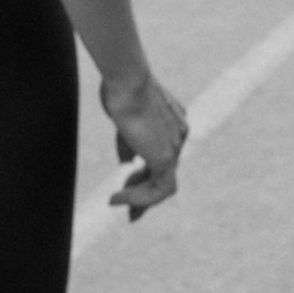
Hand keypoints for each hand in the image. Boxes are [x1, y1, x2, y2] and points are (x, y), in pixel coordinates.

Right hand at [101, 67, 187, 221]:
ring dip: (139, 199)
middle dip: (144, 192)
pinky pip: (158, 190)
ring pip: (163, 185)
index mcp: (173, 123)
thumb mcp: (125, 119)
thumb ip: (129, 142)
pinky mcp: (165, 158)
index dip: (144, 172)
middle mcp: (179, 135)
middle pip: (164, 172)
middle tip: (129, 212)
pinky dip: (138, 198)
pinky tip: (117, 199)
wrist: (126, 80)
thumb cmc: (120, 89)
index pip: (162, 155)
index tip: (126, 182)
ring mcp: (175, 147)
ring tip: (114, 202)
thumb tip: (128, 163)